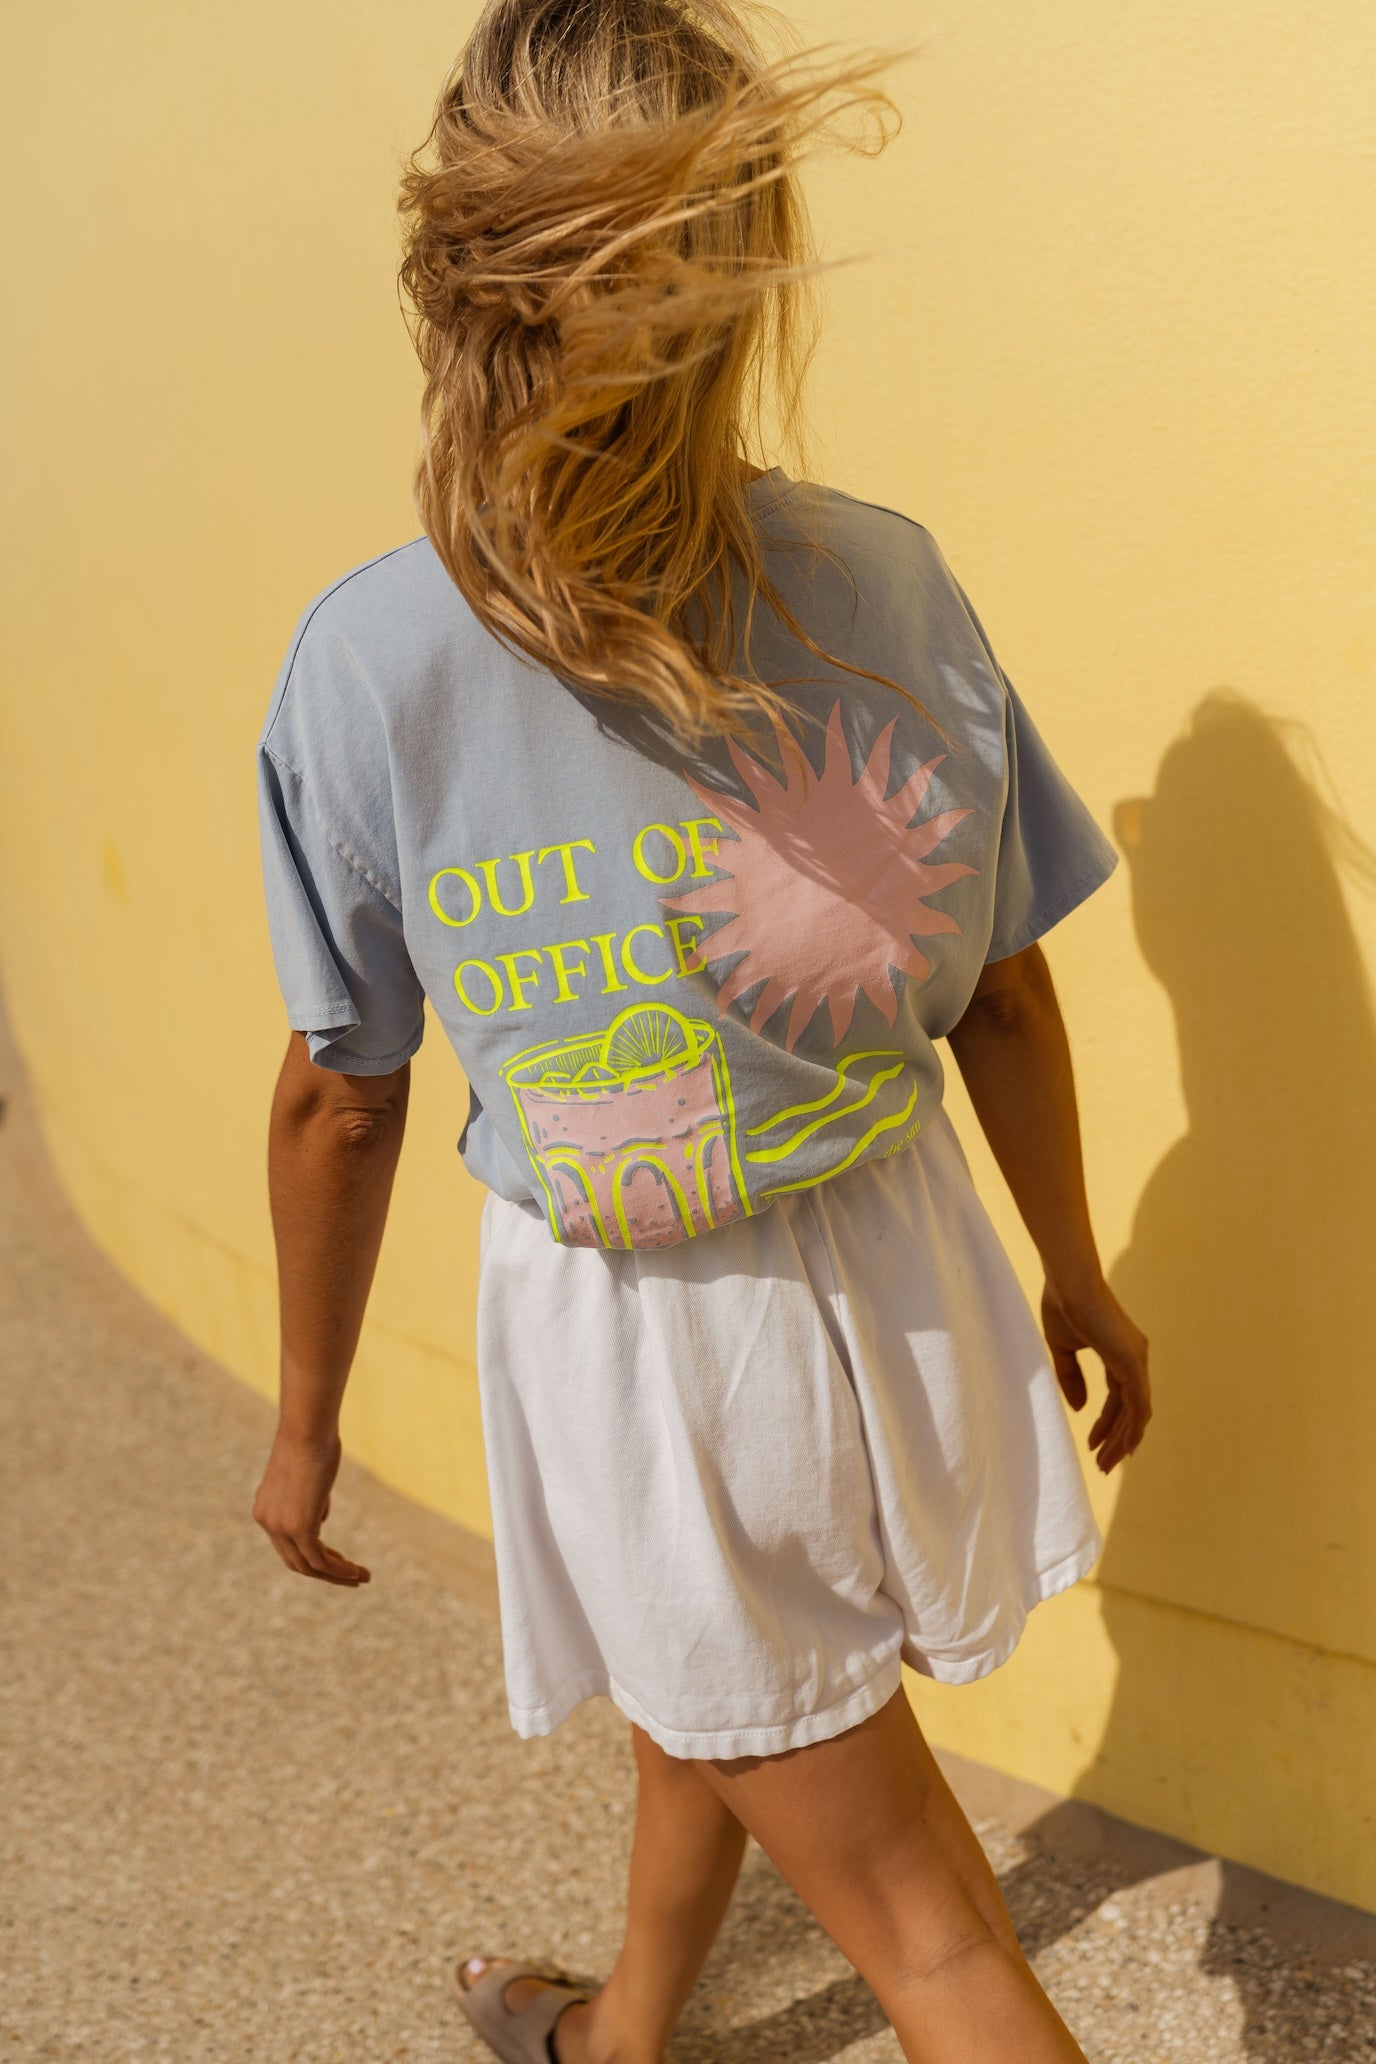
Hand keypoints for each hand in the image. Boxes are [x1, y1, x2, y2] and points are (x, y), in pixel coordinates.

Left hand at [252, 1426, 371, 1585]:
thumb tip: (320, 1519)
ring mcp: (280, 1526)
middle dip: (325, 1572)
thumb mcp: (310, 1474)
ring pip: (308, 1566)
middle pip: (295, 1562)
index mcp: (265, 1509)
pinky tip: (356, 1573)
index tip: (338, 1558)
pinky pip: (319, 1560)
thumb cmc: (313, 1440)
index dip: (313, 1556)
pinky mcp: (299, 1527)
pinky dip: (339, 1571)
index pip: (287, 1545)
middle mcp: (267, 1521)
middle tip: (351, 1577)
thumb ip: (311, 1499)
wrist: (308, 1427)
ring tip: (361, 1579)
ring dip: (336, 1576)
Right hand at [1041, 1277, 1150, 1473]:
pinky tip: (1119, 1447)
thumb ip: (1071, 1379)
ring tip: (1105, 1463)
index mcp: (1120, 1353)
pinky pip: (1138, 1405)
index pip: (1119, 1398)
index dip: (1107, 1423)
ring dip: (1122, 1440)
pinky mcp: (1132, 1362)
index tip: (1093, 1444)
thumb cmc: (1063, 1305)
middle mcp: (1135, 1358)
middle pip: (1131, 1410)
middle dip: (1116, 1439)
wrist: (1069, 1282)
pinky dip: (1130, 1428)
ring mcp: (1137, 1360)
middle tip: (1102, 1464)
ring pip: (1137, 1413)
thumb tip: (1079, 1409)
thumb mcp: (1063, 1349)